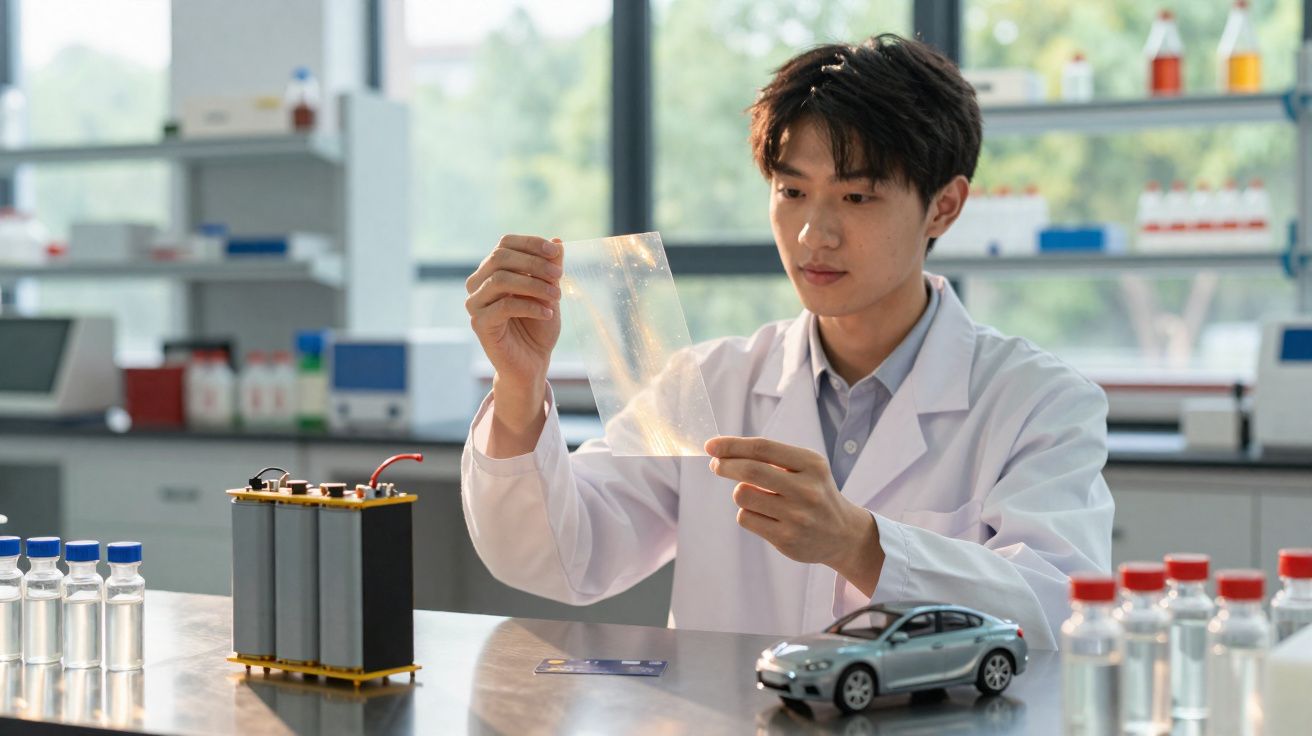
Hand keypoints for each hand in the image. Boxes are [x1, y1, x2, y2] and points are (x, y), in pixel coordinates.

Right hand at [465, 235, 563, 430]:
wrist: (532, 363)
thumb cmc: (539, 326)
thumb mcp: (550, 293)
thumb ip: (550, 268)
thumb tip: (558, 240)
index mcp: (492, 271)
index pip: (505, 244)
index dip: (530, 243)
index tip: (556, 252)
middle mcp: (478, 283)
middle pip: (500, 257)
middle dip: (534, 263)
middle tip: (559, 276)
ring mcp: (475, 303)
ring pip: (500, 279)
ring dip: (534, 285)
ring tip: (557, 296)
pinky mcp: (479, 324)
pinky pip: (504, 306)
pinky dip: (531, 306)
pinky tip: (548, 313)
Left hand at [706, 436, 884, 595]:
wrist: (842, 534)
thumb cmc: (814, 492)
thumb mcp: (806, 467)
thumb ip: (771, 457)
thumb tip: (723, 451)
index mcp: (812, 464)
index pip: (763, 448)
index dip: (732, 445)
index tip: (712, 445)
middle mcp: (807, 490)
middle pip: (750, 471)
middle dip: (725, 465)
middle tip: (716, 464)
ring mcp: (797, 516)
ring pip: (743, 496)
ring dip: (740, 492)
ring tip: (754, 495)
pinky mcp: (786, 539)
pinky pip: (746, 518)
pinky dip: (746, 513)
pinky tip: (763, 515)